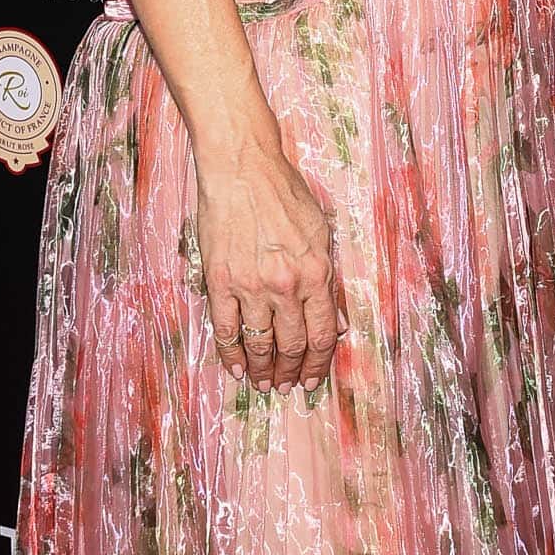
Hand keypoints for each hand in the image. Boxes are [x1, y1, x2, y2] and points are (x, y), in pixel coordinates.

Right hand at [195, 151, 344, 392]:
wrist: (241, 168)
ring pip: (260, 343)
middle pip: (292, 345)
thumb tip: (334, 320)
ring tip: (264, 383)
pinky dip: (230, 354)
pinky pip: (225, 329)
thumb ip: (327, 278)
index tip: (313, 380)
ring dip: (263, 370)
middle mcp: (286, 285)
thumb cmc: (283, 193)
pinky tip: (236, 368)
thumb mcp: (321, 232)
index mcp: (316, 273)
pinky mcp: (221, 281)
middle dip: (291, 373)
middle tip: (288, 387)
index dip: (318, 364)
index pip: (322, 335)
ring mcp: (251, 286)